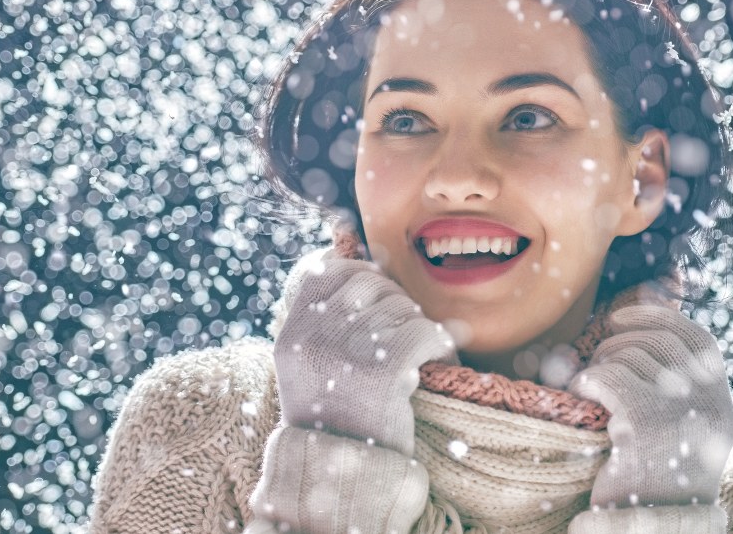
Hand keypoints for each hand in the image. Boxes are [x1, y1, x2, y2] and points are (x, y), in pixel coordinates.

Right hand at [274, 246, 456, 454]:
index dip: (357, 269)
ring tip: (418, 350)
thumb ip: (327, 319)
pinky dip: (439, 340)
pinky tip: (439, 355)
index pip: (324, 272)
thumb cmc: (334, 417)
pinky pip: (423, 330)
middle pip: (368, 283)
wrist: (345, 474)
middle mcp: (315, 338)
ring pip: (400, 306)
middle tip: (404, 325)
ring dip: (417, 323)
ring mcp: (348, 352)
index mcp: (293, 335)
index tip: (377, 283)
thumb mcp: (310, 366)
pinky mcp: (384, 370)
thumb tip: (370, 258)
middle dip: (394, 296)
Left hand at [567, 299, 732, 508]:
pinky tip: (581, 393)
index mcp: (721, 408)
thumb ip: (672, 383)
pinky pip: (610, 377)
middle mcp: (710, 409)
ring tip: (591, 384)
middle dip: (621, 340)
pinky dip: (588, 378)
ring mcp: (680, 417)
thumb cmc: (652, 479)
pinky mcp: (645, 428)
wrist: (648, 529)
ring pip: (631, 356)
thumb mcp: (676, 429)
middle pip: (660, 342)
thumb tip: (642, 313)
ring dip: (601, 361)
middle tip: (600, 359)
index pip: (699, 340)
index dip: (659, 317)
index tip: (622, 316)